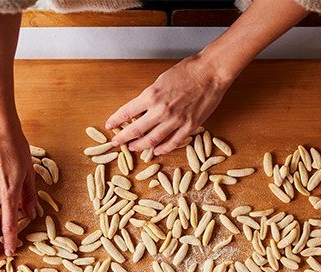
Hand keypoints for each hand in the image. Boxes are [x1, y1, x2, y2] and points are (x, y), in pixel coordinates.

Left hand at [106, 54, 232, 155]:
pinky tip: (157, 151)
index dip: (116, 120)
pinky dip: (163, 149)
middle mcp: (161, 110)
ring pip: (152, 140)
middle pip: (136, 130)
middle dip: (123, 138)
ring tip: (133, 148)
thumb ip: (150, 96)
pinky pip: (173, 143)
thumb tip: (140, 109)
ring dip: (140, 146)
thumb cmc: (187, 71)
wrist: (210, 72)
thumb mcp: (161, 80)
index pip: (127, 112)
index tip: (110, 125)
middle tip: (116, 142)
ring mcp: (175, 120)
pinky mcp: (189, 126)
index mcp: (151, 95)